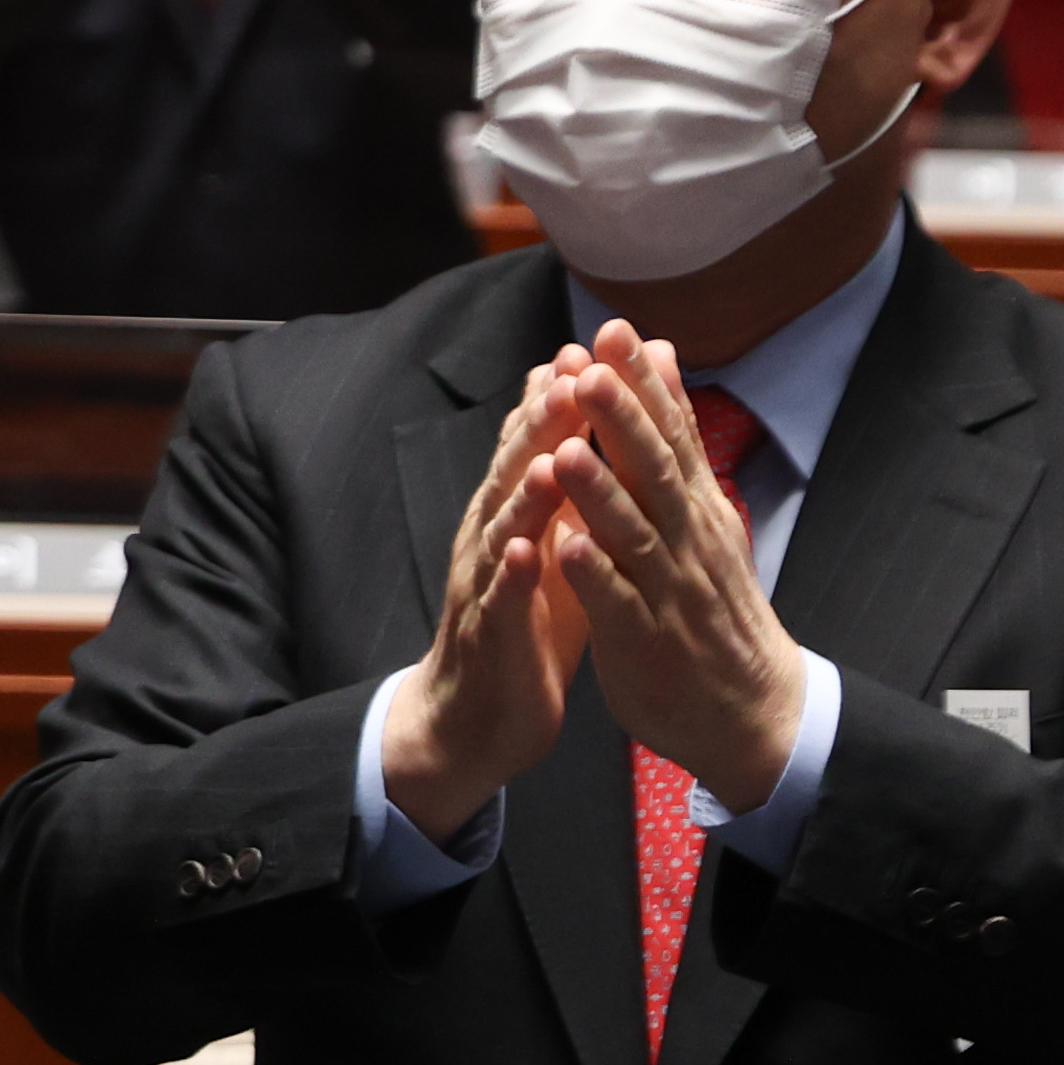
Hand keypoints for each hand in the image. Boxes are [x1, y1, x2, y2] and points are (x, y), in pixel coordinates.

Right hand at [374, 356, 597, 841]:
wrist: (474, 716)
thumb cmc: (525, 625)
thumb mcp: (551, 545)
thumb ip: (567, 489)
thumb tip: (585, 424)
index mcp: (512, 517)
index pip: (532, 447)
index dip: (557, 399)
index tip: (589, 348)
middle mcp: (490, 541)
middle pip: (515, 473)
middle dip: (543, 425)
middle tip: (573, 374)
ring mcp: (484, 588)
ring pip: (503, 531)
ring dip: (526, 493)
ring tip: (553, 455)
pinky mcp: (490, 638)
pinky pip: (500, 604)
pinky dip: (512, 578)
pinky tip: (525, 554)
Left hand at [545, 328, 801, 811]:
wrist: (751, 708)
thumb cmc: (711, 602)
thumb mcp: (701, 513)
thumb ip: (675, 439)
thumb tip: (660, 358)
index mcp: (694, 509)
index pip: (670, 434)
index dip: (643, 384)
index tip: (616, 330)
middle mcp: (685, 541)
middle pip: (654, 472)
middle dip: (622, 420)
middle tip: (591, 366)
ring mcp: (667, 591)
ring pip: (631, 535)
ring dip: (600, 493)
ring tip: (567, 451)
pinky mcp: (645, 640)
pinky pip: (616, 605)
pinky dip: (592, 576)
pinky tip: (564, 549)